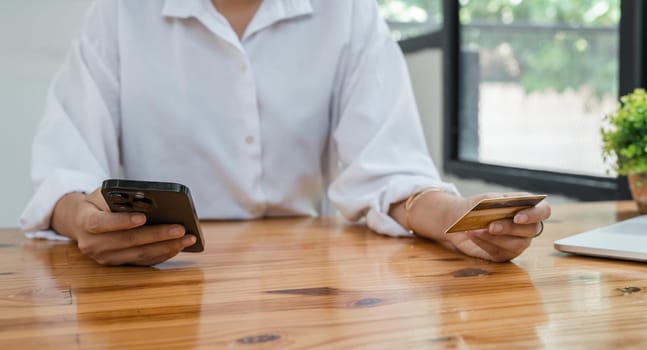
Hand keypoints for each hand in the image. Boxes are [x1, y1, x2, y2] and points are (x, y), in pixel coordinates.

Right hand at [51, 189, 195, 265]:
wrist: (79, 222)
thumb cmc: (97, 203)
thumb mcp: (102, 194)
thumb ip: (119, 197)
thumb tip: (149, 201)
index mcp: (85, 222)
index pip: (101, 224)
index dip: (122, 221)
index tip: (143, 217)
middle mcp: (93, 245)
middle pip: (128, 241)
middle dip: (157, 235)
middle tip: (181, 228)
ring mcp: (105, 258)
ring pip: (139, 254)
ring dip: (166, 247)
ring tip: (188, 238)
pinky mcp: (118, 265)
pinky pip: (143, 261)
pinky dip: (163, 254)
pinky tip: (179, 246)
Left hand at [444, 192, 550, 261]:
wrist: (460, 219)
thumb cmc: (477, 207)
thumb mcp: (484, 200)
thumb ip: (495, 202)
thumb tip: (502, 206)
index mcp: (527, 207)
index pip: (543, 211)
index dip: (535, 215)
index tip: (518, 218)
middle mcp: (527, 226)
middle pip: (531, 230)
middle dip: (509, 228)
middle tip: (490, 226)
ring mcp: (518, 242)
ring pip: (517, 245)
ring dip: (495, 238)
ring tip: (475, 230)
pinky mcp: (504, 254)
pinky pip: (499, 252)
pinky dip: (484, 243)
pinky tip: (473, 235)